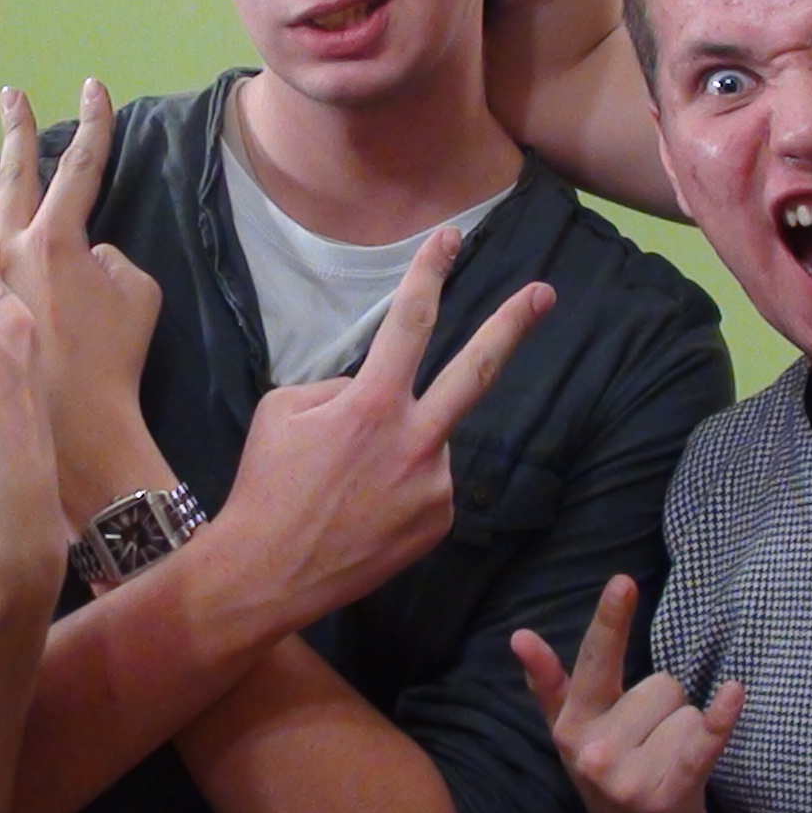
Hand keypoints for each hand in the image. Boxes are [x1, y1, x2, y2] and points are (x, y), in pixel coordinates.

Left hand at [0, 80, 167, 523]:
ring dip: (2, 252)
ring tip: (26, 291)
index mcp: (54, 240)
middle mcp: (5, 251)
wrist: (72, 430)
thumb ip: (110, 258)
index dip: (94, 123)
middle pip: (11, 176)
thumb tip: (86, 254)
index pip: (80, 165)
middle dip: (15, 130)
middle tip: (10, 96)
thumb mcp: (137, 295)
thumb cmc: (112, 360)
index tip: (94, 88)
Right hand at [216, 227, 552, 630]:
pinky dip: (402, 482)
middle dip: (512, 326)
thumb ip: (340, 388)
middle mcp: (416, 441)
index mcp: (372, 404)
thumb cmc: (267, 485)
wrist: (267, 574)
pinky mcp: (440, 522)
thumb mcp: (285, 410)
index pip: (410, 322)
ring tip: (352, 482)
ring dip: (402, 443)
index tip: (450, 238)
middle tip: (544, 293)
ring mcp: (435, 486)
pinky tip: (366, 507)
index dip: (429, 273)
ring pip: (430, 437)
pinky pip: (428, 481)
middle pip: (477, 370)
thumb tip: (374, 388)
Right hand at [513, 576, 740, 812]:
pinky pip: (702, 741)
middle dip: (665, 709)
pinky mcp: (669, 794)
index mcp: (572, 725)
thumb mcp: (572, 735)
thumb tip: (519, 636)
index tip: (623, 581)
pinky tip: (733, 695)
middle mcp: (594, 748)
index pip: (594, 661)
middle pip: (661, 684)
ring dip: (688, 733)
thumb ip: (549, 685)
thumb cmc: (613, 780)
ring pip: (687, 710)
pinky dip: (721, 718)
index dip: (610, 620)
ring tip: (669, 765)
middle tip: (652, 747)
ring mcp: (629, 775)